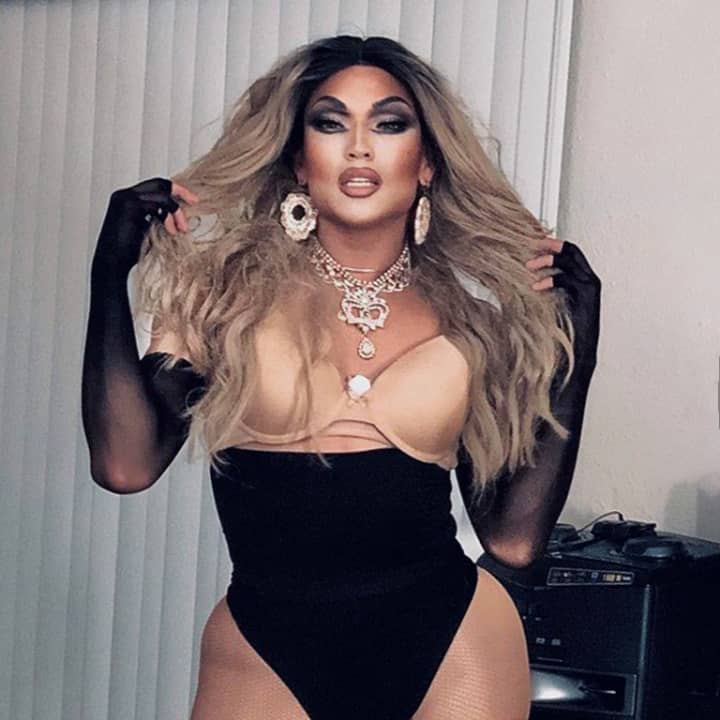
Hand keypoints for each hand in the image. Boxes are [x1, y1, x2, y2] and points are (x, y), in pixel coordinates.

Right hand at [93, 177, 198, 274]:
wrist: (112, 263)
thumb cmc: (129, 251)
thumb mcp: (149, 229)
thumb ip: (159, 216)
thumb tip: (180, 212)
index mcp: (126, 197)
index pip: (155, 185)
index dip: (175, 190)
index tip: (191, 200)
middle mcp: (124, 194)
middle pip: (159, 183)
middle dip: (180, 192)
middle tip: (194, 202)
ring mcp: (125, 199)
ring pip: (161, 194)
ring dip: (176, 211)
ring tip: (181, 228)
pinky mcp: (129, 207)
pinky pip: (157, 205)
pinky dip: (168, 217)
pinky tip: (172, 231)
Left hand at [526, 237, 600, 368]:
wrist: (580, 352)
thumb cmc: (565, 329)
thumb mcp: (554, 302)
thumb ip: (548, 287)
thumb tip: (528, 274)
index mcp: (584, 279)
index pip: (572, 252)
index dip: (554, 244)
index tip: (535, 241)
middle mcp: (591, 279)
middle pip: (572, 251)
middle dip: (551, 245)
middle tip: (530, 244)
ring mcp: (591, 287)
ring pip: (569, 262)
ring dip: (546, 260)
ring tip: (528, 266)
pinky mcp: (587, 297)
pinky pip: (566, 280)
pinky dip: (549, 279)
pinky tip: (535, 286)